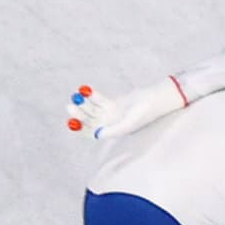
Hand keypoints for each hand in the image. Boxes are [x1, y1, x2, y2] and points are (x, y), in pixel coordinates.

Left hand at [66, 79, 187, 140]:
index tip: (72, 124)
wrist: (154, 100)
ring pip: (93, 110)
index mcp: (113, 132)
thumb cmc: (144, 113)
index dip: (82, 130)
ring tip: (78, 95)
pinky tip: (86, 89)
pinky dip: (92, 96)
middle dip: (80, 115)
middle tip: (70, 106)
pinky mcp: (113, 104)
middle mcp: (111, 125)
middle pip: (90, 121)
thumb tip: (97, 135)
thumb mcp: (129, 123)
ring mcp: (111, 114)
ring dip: (84, 104)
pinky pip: (98, 100)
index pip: (93, 134)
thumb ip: (113, 130)